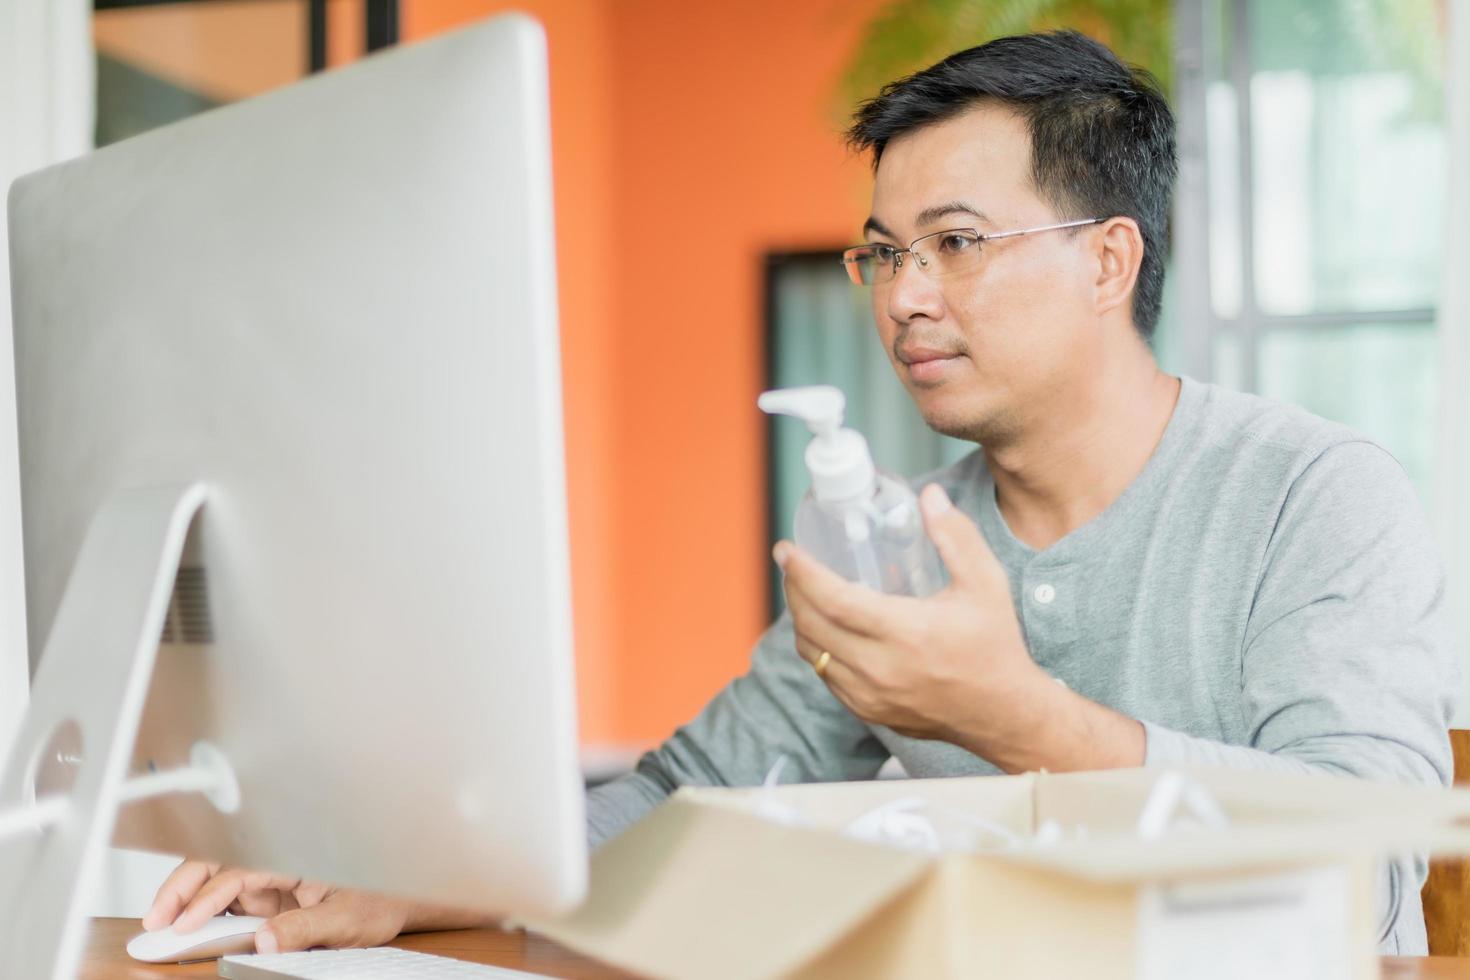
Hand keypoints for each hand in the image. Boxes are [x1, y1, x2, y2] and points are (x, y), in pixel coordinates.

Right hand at [143, 860, 493, 951]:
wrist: (407, 896)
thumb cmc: (385, 895)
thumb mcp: (349, 917)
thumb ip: (307, 928)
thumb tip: (266, 941)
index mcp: (295, 855)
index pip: (237, 872)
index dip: (205, 897)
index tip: (181, 922)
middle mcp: (280, 861)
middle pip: (217, 866)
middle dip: (180, 888)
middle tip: (153, 919)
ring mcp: (275, 878)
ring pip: (219, 882)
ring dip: (189, 900)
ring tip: (161, 926)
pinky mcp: (274, 896)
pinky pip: (234, 901)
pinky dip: (208, 912)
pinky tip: (190, 929)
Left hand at [776, 483, 1143, 770]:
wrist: (1002, 713)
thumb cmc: (994, 646)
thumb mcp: (985, 584)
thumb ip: (956, 537)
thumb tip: (930, 496)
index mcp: (906, 633)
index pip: (834, 600)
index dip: (802, 571)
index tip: (786, 548)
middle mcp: (880, 668)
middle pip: (811, 625)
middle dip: (793, 588)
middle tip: (792, 563)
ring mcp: (869, 695)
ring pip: (811, 652)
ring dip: (801, 618)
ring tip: (805, 591)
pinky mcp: (867, 710)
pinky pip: (825, 674)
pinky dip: (817, 647)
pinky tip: (826, 627)